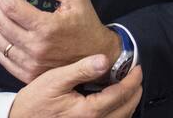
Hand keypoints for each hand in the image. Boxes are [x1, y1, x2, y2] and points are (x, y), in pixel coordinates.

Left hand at [0, 0, 120, 82]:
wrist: (99, 56)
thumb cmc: (87, 25)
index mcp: (46, 27)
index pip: (11, 7)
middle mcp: (36, 48)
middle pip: (0, 23)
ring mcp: (32, 64)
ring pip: (0, 41)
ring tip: (6, 13)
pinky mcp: (30, 75)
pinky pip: (5, 58)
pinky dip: (3, 44)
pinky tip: (11, 34)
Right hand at [10, 55, 141, 117]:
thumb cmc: (35, 102)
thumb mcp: (55, 80)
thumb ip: (81, 70)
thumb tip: (104, 60)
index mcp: (89, 111)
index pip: (120, 94)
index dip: (132, 80)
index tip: (137, 68)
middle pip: (126, 109)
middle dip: (135, 92)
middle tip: (137, 77)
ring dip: (129, 104)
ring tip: (130, 88)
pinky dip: (119, 114)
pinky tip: (115, 104)